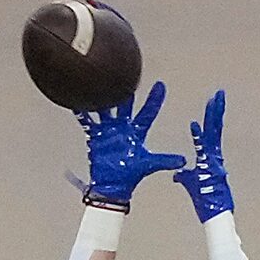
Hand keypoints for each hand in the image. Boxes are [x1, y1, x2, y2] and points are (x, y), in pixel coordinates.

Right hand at [75, 82, 185, 209]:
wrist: (112, 186)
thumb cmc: (130, 175)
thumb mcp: (148, 165)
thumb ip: (164, 161)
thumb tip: (183, 161)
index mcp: (136, 132)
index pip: (148, 113)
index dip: (155, 100)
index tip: (161, 85)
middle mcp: (123, 127)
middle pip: (125, 105)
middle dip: (127, 91)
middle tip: (128, 73)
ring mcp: (108, 130)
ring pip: (105, 108)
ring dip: (103, 96)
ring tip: (100, 80)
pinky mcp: (95, 136)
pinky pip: (87, 121)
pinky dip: (82, 113)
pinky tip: (77, 102)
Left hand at [174, 89, 233, 221]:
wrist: (215, 215)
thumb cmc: (206, 202)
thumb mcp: (192, 185)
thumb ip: (185, 176)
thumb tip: (176, 174)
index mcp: (210, 158)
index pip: (210, 133)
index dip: (212, 117)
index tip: (213, 102)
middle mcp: (213, 157)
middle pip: (215, 129)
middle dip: (217, 111)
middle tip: (219, 94)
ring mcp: (213, 162)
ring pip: (214, 135)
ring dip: (213, 117)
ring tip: (215, 101)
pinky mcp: (210, 169)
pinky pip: (203, 151)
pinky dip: (198, 138)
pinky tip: (193, 125)